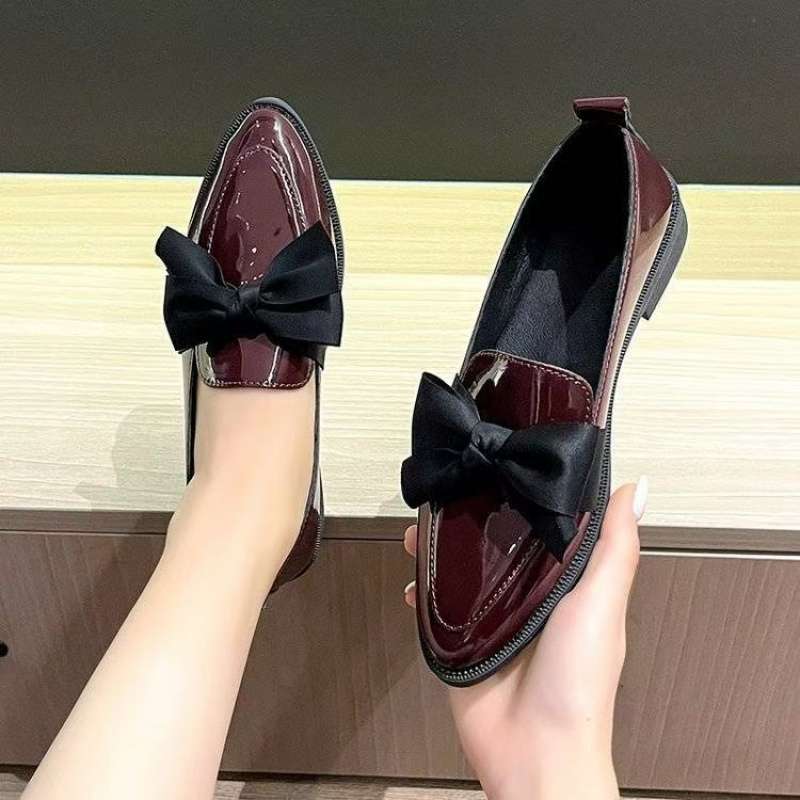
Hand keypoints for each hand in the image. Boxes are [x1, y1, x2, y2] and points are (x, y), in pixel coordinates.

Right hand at [403, 480, 646, 799]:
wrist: (534, 752)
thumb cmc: (578, 681)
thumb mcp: (600, 604)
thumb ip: (615, 547)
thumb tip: (634, 487)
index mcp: (565, 582)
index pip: (544, 525)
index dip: (526, 494)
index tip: (506, 459)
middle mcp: (528, 595)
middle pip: (496, 543)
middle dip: (471, 516)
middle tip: (449, 489)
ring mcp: (492, 617)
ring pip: (462, 569)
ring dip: (440, 548)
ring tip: (419, 528)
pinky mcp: (461, 640)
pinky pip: (438, 607)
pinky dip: (422, 591)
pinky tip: (412, 580)